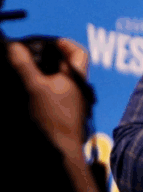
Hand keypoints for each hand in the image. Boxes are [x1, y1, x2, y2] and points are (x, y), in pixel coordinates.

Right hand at [7, 38, 89, 154]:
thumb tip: (14, 46)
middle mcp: (76, 87)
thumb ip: (24, 66)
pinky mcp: (60, 111)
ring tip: (23, 68)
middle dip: (48, 56)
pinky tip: (26, 87)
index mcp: (76, 77)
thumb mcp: (35, 87)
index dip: (65, 43)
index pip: (80, 53)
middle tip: (28, 54)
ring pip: (57, 79)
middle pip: (66, 64)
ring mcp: (69, 100)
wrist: (59, 150)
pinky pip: (51, 92)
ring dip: (41, 71)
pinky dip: (39, 86)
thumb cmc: (52, 118)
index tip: (47, 41)